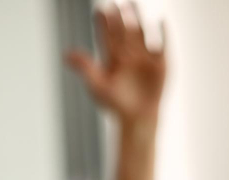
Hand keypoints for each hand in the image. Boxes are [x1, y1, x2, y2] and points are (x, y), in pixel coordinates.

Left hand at [66, 3, 166, 123]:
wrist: (137, 118)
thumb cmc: (115, 104)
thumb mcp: (97, 85)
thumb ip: (84, 67)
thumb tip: (66, 54)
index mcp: (113, 59)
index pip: (107, 37)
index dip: (103, 24)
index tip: (99, 11)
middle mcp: (128, 55)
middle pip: (123, 31)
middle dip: (120, 17)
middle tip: (115, 2)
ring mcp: (144, 57)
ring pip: (140, 33)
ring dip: (137, 19)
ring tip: (132, 3)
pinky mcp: (160, 63)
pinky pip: (163, 44)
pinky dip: (163, 33)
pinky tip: (160, 21)